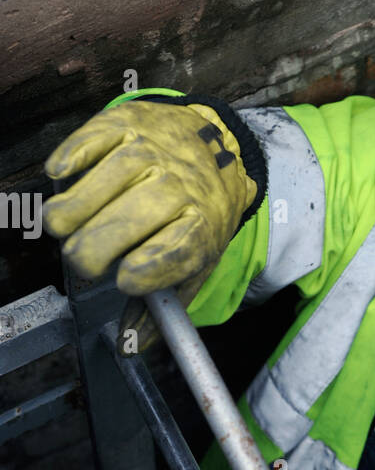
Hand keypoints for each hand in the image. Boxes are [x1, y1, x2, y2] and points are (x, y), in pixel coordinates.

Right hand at [43, 101, 257, 350]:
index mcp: (203, 224)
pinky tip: (62, 181)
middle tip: (86, 260)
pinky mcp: (125, 123)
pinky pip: (85, 144)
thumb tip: (130, 346)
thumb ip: (163, 307)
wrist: (217, 147)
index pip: (172, 252)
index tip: (121, 280)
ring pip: (94, 189)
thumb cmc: (198, 214)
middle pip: (123, 225)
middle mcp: (179, 185)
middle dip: (90, 254)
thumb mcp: (196, 263)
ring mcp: (150, 151)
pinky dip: (67, 165)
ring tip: (67, 229)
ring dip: (68, 218)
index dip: (141, 272)